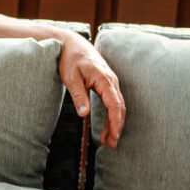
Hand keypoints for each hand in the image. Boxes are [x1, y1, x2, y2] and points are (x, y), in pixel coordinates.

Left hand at [59, 33, 125, 148]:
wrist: (71, 44)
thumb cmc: (69, 60)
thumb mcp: (71, 78)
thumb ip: (79, 96)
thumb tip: (84, 115)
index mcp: (104, 79)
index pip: (115, 105)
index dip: (116, 122)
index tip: (114, 137)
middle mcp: (111, 81)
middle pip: (120, 108)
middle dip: (117, 127)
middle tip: (112, 145)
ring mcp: (110, 82)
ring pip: (117, 106)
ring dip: (115, 123)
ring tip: (108, 140)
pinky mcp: (106, 84)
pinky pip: (113, 102)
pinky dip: (112, 115)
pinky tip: (107, 126)